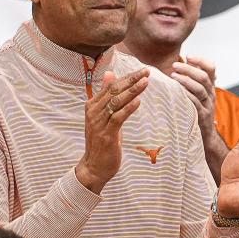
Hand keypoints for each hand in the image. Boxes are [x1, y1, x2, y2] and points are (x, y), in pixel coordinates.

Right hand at [75, 68, 148, 193]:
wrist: (94, 166)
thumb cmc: (101, 140)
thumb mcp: (103, 116)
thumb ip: (107, 96)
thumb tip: (110, 74)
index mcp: (92, 105)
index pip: (110, 86)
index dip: (126, 77)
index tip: (141, 71)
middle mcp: (93, 112)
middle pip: (114, 91)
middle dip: (131, 80)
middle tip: (146, 72)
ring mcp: (98, 123)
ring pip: (116, 102)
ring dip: (132, 91)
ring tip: (145, 82)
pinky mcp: (106, 135)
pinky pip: (118, 118)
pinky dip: (128, 108)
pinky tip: (138, 101)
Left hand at [171, 57, 218, 139]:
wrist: (205, 134)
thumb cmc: (197, 110)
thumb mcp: (199, 93)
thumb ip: (194, 79)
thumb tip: (184, 62)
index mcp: (210, 86)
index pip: (211, 68)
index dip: (201, 60)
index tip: (188, 56)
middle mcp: (211, 94)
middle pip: (203, 77)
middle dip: (188, 69)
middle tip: (174, 65)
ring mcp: (208, 105)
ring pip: (200, 89)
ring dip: (185, 81)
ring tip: (173, 76)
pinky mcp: (202, 116)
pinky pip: (195, 103)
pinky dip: (186, 95)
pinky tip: (177, 91)